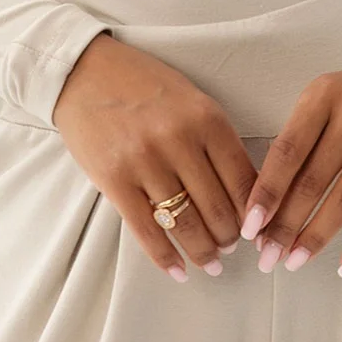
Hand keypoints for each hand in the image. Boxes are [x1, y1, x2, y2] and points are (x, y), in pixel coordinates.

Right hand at [51, 32, 260, 281]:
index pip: (243, 180)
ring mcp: (144, 161)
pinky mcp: (113, 179)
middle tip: (231, 247)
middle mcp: (179, 140)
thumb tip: (244, 192)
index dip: (255, 213)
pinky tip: (178, 269)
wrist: (84, 72)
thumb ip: (216, 140)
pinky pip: (146, 230)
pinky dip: (165, 256)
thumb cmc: (143, 85)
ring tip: (211, 262)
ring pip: (185, 224)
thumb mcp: (191, 100)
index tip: (257, 228)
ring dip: (203, 251)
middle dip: (230, 237)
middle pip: (217, 208)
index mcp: (206, 118)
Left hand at [240, 54, 341, 276]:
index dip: (266, 193)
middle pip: (312, 181)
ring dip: (316, 237)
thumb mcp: (326, 100)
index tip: (249, 226)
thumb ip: (299, 139)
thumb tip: (265, 200)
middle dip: (284, 225)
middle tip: (266, 255)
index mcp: (323, 95)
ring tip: (294, 261)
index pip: (286, 151)